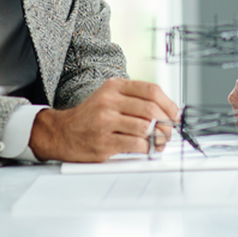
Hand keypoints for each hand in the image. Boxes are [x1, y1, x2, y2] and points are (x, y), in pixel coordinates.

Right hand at [27, 78, 179, 162]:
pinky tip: (147, 149)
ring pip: (145, 128)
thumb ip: (134, 100)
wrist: (62, 133)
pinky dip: (147, 148)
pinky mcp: (104, 142)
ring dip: (159, 138)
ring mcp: (105, 122)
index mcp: (114, 87)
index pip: (151, 90)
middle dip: (166, 123)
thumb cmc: (90, 116)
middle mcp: (109, 102)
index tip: (175, 114)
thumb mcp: (109, 97)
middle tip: (170, 131)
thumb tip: (166, 110)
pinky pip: (136, 144)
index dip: (169, 104)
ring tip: (160, 141)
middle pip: (151, 109)